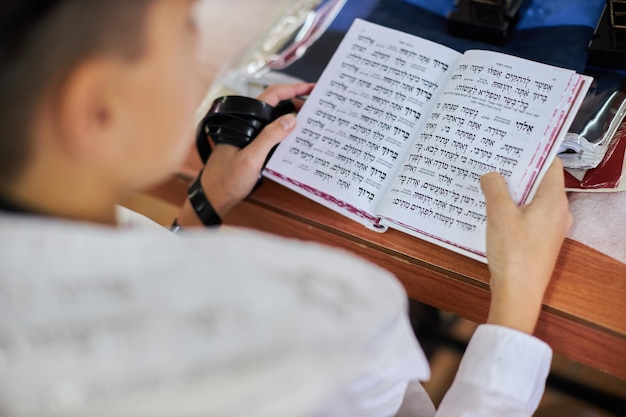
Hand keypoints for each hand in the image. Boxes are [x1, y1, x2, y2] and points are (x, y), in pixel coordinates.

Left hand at [177, 83, 314, 225]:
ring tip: (312, 119)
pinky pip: (272, 134)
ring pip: (275, 120)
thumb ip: (269, 137)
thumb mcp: (251, 158)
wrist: (213, 197)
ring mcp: (250, 135)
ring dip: (292, 118)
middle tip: (317, 105)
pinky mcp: (253, 146)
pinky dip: (286, 133)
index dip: (292, 89)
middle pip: (275, 105)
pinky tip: (298, 138)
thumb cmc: (227, 179)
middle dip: (296, 102)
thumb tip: (291, 119)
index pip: (271, 96)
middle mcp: (248, 124)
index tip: (310, 87)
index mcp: (245, 120)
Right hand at [480, 158, 571, 333]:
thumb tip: (491, 175)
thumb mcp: (499, 214)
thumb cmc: (514, 253)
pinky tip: (493, 210)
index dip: (533, 152)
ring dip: (512, 192)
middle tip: (495, 162)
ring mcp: (550, 228)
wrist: (518, 292)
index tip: (514, 144)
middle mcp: (558, 212)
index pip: (551, 165)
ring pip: (532, 200)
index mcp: (554, 201)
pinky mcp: (540, 240)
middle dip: (517, 172)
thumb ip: (494, 188)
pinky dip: (512, 209)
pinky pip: (527, 216)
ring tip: (490, 184)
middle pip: (540, 182)